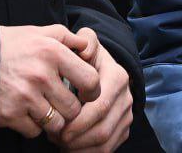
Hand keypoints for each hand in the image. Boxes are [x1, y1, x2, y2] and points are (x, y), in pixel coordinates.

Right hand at [0, 25, 100, 138]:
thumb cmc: (8, 45)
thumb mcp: (37, 32)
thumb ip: (65, 37)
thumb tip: (88, 47)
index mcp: (52, 51)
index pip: (90, 80)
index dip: (92, 91)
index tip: (85, 93)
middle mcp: (40, 75)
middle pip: (74, 108)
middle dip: (69, 109)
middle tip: (60, 103)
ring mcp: (25, 97)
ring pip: (56, 124)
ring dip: (52, 120)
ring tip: (43, 107)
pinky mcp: (10, 114)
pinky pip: (34, 131)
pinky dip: (32, 126)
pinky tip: (25, 112)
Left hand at [51, 28, 132, 151]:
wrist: (102, 69)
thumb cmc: (87, 57)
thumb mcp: (87, 42)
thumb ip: (85, 40)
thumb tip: (84, 49)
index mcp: (117, 78)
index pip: (99, 106)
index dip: (77, 120)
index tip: (57, 124)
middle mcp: (126, 98)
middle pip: (102, 129)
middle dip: (76, 137)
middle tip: (55, 138)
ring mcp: (126, 115)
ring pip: (105, 142)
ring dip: (80, 147)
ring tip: (60, 142)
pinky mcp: (123, 129)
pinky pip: (107, 149)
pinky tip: (70, 148)